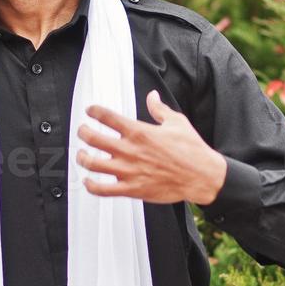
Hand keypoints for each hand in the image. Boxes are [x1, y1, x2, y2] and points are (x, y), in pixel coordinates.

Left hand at [75, 89, 227, 204]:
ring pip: (92, 164)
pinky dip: (91, 185)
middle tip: (83, 131)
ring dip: (82, 158)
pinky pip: (102, 189)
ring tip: (82, 155)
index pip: (107, 116)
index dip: (94, 111)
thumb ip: (159, 109)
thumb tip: (152, 96)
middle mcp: (130, 150)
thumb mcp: (177, 122)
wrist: (202, 176)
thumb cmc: (191, 149)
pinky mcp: (132, 189)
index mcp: (139, 131)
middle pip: (93, 138)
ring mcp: (129, 171)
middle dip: (83, 132)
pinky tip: (89, 181)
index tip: (90, 111)